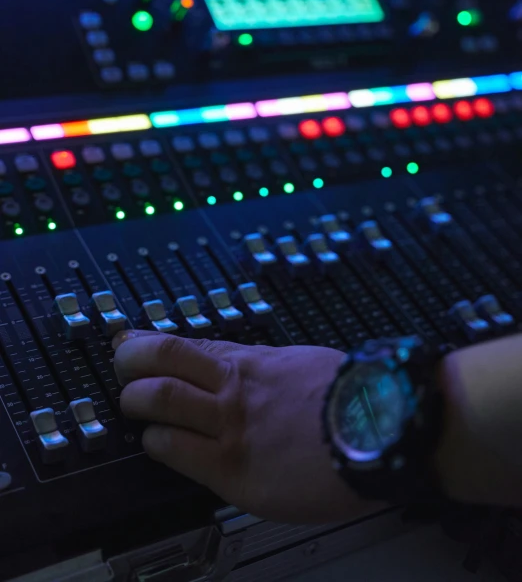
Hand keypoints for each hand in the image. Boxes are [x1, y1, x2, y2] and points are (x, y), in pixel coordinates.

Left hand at [113, 332, 377, 523]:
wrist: (384, 430)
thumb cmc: (356, 399)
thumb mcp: (305, 366)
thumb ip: (270, 370)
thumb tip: (254, 373)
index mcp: (253, 361)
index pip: (187, 343)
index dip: (148, 341)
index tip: (129, 340)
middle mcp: (234, 387)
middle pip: (161, 358)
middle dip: (129, 361)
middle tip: (121, 368)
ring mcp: (230, 425)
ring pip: (158, 399)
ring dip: (135, 401)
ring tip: (133, 408)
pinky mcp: (233, 469)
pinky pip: (175, 451)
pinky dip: (157, 444)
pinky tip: (158, 445)